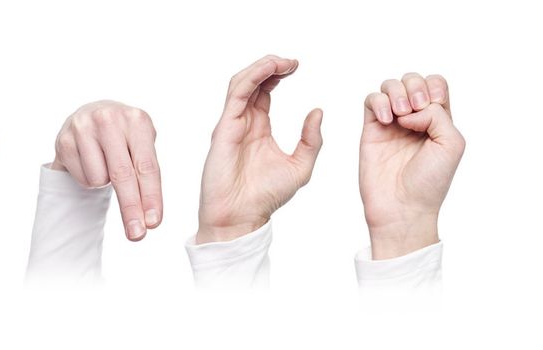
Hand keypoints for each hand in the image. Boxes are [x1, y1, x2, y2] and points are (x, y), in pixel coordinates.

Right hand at [50, 100, 162, 240]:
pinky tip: (89, 161)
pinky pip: (83, 178)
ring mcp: (82, 128)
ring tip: (104, 163)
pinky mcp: (64, 141)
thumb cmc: (123, 138)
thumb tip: (147, 217)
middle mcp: (108, 118)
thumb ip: (146, 175)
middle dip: (130, 208)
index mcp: (136, 119)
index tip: (153, 223)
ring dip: (104, 182)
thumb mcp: (141, 145)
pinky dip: (89, 178)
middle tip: (136, 235)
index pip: (146, 166)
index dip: (151, 197)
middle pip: (122, 175)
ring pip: (98, 179)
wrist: (90, 115)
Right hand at [197, 55, 323, 243]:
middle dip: (271, 66)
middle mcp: (243, 122)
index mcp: (259, 128)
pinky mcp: (225, 128)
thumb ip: (311, 140)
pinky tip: (269, 71)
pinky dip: (252, 78)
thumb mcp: (300, 165)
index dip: (278, 75)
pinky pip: (236, 95)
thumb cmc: (266, 197)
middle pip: (253, 82)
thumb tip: (317, 111)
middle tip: (292, 61)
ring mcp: (232, 124)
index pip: (265, 91)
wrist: (242, 217)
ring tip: (281, 62)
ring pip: (242, 83)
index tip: (297, 66)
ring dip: (261, 67)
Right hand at [361, 73, 463, 258]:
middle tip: (415, 110)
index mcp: (438, 121)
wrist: (402, 206)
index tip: (434, 105)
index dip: (434, 87)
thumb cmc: (430, 182)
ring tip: (400, 116)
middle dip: (415, 87)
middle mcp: (415, 118)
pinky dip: (378, 103)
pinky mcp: (371, 130)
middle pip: (413, 80)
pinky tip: (387, 122)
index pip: (436, 85)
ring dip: (396, 92)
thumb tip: (409, 110)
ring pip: (390, 86)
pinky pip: (369, 101)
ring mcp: (391, 123)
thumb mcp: (452, 144)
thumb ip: (437, 115)